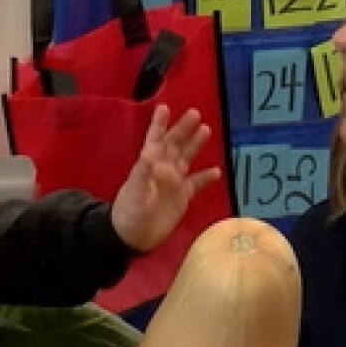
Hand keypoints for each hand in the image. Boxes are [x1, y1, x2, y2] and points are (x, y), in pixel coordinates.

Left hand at [109, 105, 221, 252]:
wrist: (133, 237)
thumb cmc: (129, 213)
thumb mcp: (134, 192)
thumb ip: (143, 172)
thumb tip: (151, 152)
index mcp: (148, 165)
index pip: (155, 140)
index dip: (159, 124)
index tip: (164, 108)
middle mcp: (162, 170)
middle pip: (174, 145)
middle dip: (183, 129)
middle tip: (194, 113)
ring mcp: (173, 183)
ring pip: (186, 159)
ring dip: (195, 145)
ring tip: (206, 130)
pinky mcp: (181, 197)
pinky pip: (196, 184)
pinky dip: (205, 177)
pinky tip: (216, 171)